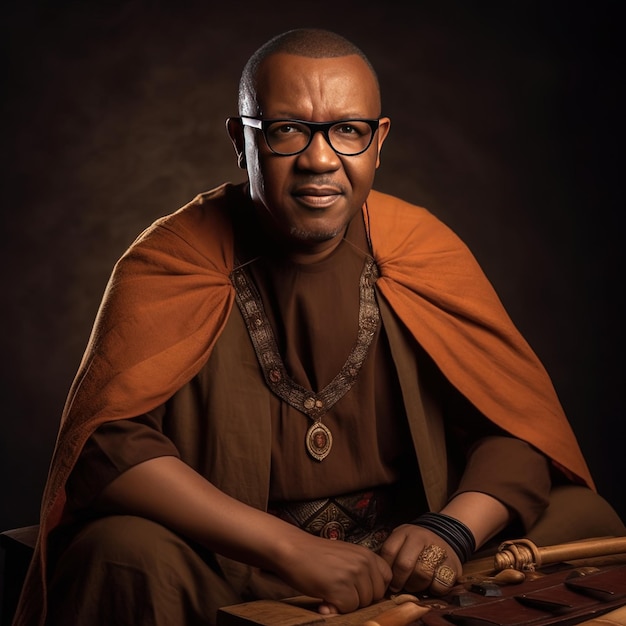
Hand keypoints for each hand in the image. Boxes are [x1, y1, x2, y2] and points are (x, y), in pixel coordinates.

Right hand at [271, 531, 392, 613]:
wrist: (293, 549)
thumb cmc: (317, 555)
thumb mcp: (346, 555)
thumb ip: (361, 570)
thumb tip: (376, 597)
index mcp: (367, 554)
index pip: (387, 578)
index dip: (374, 588)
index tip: (359, 588)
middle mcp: (364, 563)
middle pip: (375, 596)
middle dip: (359, 598)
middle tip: (339, 590)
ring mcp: (353, 575)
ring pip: (362, 604)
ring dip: (346, 603)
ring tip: (330, 591)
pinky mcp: (340, 588)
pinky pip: (348, 609)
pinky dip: (336, 608)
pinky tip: (325, 598)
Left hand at [378, 524, 461, 594]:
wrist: (445, 536)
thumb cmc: (416, 545)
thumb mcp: (402, 540)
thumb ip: (392, 554)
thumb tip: (381, 577)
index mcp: (404, 532)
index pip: (389, 551)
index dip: (386, 569)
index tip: (387, 579)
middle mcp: (420, 537)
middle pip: (404, 564)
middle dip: (399, 581)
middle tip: (398, 587)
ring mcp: (437, 549)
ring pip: (422, 575)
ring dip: (415, 586)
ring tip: (414, 585)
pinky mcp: (453, 565)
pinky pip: (440, 585)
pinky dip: (434, 590)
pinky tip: (431, 585)